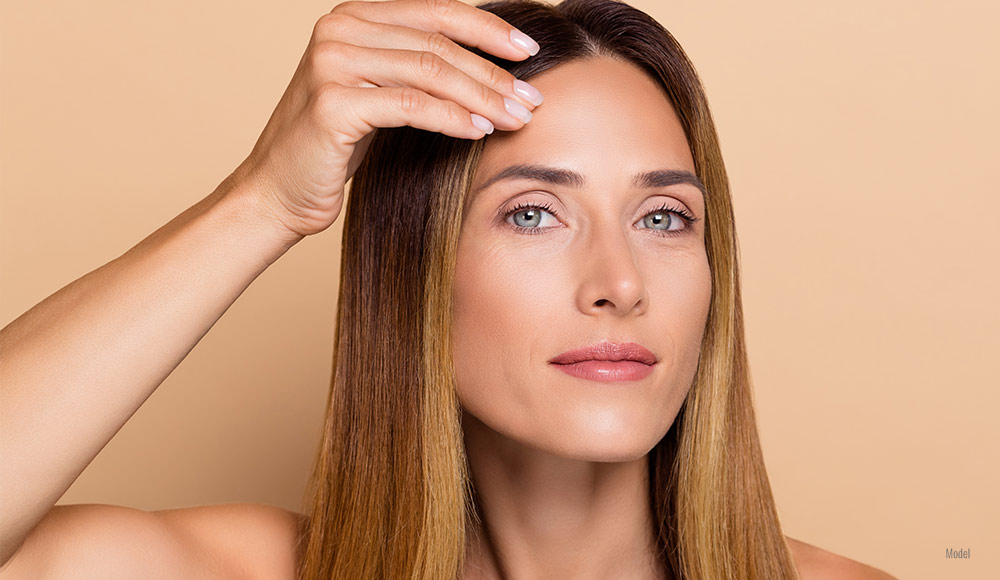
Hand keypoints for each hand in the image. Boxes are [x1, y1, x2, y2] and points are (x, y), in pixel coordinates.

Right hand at [228, 0, 543, 237]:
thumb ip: (416, 68)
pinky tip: (480, 131)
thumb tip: (493, 65)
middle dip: (493, 73)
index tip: (529, 50)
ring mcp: (331, 63)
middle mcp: (338, 29)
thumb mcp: (378, 94)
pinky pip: (410, 106)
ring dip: (482, 97)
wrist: (276, 192)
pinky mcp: (332, 104)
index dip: (487, 29)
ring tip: (517, 118)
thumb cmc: (333, 147)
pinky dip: (451, 118)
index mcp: (353, 17)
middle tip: (532, 99)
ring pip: (429, 73)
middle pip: (437, 44)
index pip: (436, 12)